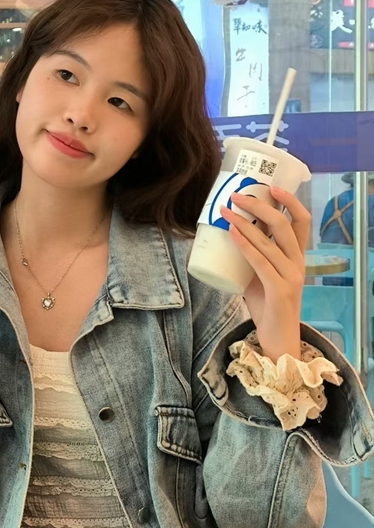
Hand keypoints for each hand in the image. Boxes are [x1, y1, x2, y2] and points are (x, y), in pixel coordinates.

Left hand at [219, 186, 310, 362]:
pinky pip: (261, 262)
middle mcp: (298, 263)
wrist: (278, 340)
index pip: (302, 222)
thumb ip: (252, 258)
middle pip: (285, 224)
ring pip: (269, 241)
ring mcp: (291, 276)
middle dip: (259, 206)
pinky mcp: (280, 290)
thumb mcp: (261, 275)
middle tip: (236, 196)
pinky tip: (232, 233)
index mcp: (297, 257)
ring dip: (244, 223)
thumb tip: (228, 236)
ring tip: (225, 211)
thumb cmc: (268, 306)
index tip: (272, 187)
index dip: (290, 201)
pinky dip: (245, 245)